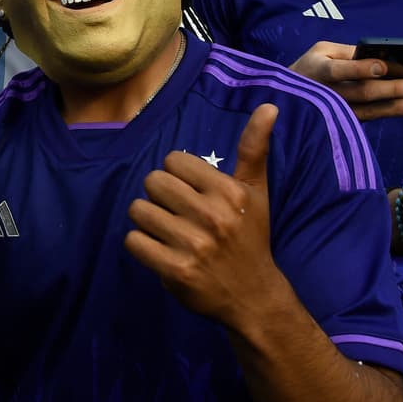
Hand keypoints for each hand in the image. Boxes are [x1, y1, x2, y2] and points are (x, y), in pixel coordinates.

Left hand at [126, 104, 286, 326]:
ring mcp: (193, 245)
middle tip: (176, 213)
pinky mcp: (175, 270)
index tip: (192, 193)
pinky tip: (160, 250)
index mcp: (229, 191)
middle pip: (152, 182)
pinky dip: (141, 244)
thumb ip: (255, 148)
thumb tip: (269, 106)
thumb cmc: (250, 236)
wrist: (254, 295)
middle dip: (159, 196)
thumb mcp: (256, 191)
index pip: (173, 160)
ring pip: (138, 210)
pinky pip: (133, 240)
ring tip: (168, 232)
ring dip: (147, 220)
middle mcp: (212, 216)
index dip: (177, 176)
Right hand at [290, 41, 402, 120]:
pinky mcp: (336, 120)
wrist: (284, 96)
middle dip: (388, 89)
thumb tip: (381, 57)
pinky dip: (383, 114)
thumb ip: (347, 52)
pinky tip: (402, 110)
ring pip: (363, 110)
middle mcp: (322, 92)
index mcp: (316, 69)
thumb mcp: (320, 51)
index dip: (360, 69)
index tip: (382, 67)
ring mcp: (329, 110)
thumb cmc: (309, 67)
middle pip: (358, 92)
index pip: (337, 70)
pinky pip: (362, 119)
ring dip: (391, 107)